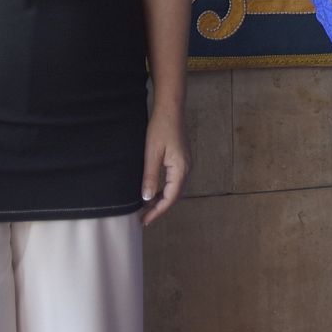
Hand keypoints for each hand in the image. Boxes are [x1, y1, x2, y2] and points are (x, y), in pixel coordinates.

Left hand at [140, 105, 189, 225]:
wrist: (170, 110)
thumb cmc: (160, 129)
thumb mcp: (152, 153)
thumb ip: (150, 177)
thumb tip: (147, 199)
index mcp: (181, 169)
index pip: (170, 198)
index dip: (157, 211)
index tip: (144, 221)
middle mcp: (186, 168)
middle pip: (175, 196)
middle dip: (160, 208)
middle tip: (144, 219)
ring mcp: (185, 164)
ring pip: (175, 189)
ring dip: (162, 200)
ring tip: (147, 208)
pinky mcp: (181, 160)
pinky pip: (175, 181)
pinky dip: (165, 190)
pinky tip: (155, 191)